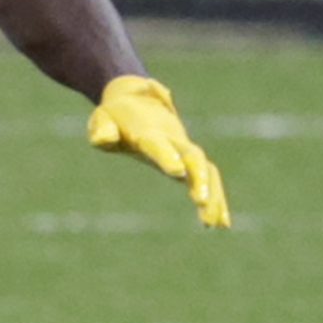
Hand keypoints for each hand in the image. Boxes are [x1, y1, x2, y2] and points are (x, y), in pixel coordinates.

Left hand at [87, 74, 230, 228]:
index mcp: (147, 131)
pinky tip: (221, 223)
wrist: (135, 99)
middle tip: (201, 202)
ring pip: (206, 168)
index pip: (158, 143)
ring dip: (213, 193)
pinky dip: (216, 197)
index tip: (177, 172)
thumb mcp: (102, 119)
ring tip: (214, 223)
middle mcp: (172, 139)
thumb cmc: (114, 116)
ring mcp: (184, 148)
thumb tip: (104, 139)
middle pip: (192, 156)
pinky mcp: (190, 159)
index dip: (168, 155)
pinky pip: (209, 177)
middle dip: (199, 178)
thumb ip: (102, 130)